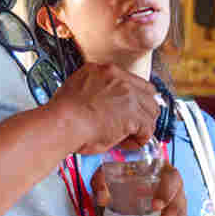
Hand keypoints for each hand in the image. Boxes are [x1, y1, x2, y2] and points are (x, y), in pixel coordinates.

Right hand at [48, 63, 162, 154]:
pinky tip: (127, 144)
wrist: (63, 122)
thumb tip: (103, 104)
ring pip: (151, 112)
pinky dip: (140, 140)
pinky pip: (148, 129)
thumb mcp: (78, 88)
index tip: (129, 111)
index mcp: (106, 70)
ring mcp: (129, 96)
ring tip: (128, 137)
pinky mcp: (134, 115)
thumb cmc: (63, 113)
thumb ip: (95, 89)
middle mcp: (120, 79)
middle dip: (143, 112)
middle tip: (133, 126)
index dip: (135, 99)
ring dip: (142, 126)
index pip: (134, 82)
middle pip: (149, 95)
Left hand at [90, 162, 187, 215]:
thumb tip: (103, 199)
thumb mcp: (110, 174)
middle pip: (177, 213)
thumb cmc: (124, 178)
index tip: (155, 206)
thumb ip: (101, 180)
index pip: (173, 180)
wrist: (134, 186)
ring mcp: (179, 213)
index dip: (167, 193)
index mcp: (165, 175)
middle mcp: (177, 194)